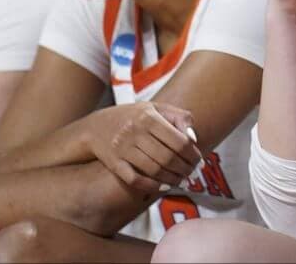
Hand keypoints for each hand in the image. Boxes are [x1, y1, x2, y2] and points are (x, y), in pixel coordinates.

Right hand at [85, 101, 201, 190]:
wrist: (96, 127)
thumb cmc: (133, 117)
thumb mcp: (156, 108)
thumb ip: (179, 117)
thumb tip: (193, 139)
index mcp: (148, 116)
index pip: (179, 140)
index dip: (193, 154)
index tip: (199, 160)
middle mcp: (134, 132)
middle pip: (168, 157)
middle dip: (185, 168)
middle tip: (193, 173)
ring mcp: (123, 149)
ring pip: (154, 170)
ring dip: (173, 179)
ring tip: (183, 180)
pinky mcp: (114, 164)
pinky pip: (135, 180)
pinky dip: (152, 186)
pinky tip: (165, 186)